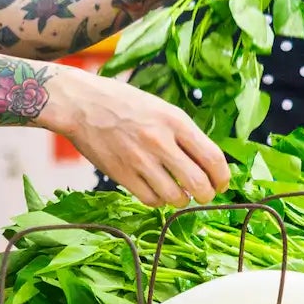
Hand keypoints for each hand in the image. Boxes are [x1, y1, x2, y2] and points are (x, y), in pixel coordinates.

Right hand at [46, 68, 229, 207]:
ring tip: (177, 193)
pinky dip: (158, 200)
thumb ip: (183, 133)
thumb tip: (205, 162)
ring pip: (176, 197)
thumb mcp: (160, 108)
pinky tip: (155, 191)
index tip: (221, 183)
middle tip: (203, 194)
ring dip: (181, 199)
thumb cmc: (122, 103)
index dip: (222, 178)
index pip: (213, 158)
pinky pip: (151, 200)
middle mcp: (161, 141)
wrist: (81, 104)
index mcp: (175, 121)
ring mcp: (140, 160)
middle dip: (206, 194)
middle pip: (199, 183)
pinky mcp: (121, 174)